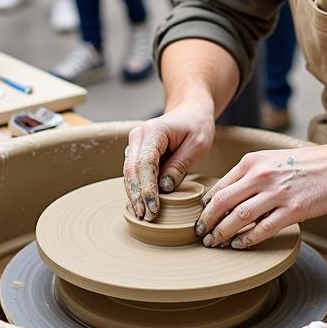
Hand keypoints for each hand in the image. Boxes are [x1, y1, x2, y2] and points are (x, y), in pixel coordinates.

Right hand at [123, 103, 216, 220]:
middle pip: (131, 170)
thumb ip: (180, 165)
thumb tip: (164, 188)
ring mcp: (135, 143)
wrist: (190, 110)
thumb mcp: (198, 144)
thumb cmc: (197, 124)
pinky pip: (134, 172)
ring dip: (135, 195)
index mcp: (154, 131)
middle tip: (145, 217)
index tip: (153, 209)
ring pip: (129, 173)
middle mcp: (138, 135)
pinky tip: (141, 204)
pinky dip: (137, 188)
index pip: (145, 164)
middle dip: (137, 196)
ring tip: (142, 215)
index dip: (147, 189)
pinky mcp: (137, 151)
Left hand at [195, 143, 326, 249]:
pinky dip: (247, 239)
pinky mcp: (292, 210)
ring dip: (223, 233)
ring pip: (239, 217)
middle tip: (201, 234)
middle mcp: (261, 175)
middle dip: (208, 221)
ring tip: (215, 243)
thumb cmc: (304, 165)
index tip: (201, 217)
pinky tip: (240, 244)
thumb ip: (250, 174)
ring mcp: (276, 193)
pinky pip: (262, 229)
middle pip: (223, 202)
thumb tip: (227, 196)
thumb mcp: (271, 159)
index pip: (221, 186)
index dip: (207, 205)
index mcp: (252, 162)